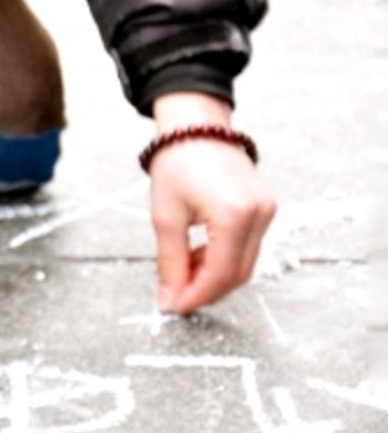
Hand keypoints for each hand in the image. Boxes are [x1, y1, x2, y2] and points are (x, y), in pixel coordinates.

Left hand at [148, 92, 276, 314]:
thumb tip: (169, 297)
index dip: (197, 296)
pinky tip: (198, 255)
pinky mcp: (264, 207)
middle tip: (175, 296)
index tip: (174, 307)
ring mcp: (267, 210)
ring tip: (181, 271)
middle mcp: (260, 214)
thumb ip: (170, 261)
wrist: (194, 125)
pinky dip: (222, 257)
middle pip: (238, 273)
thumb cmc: (177, 161)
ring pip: (244, 262)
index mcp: (236, 215)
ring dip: (214, 274)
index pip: (222, 273)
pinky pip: (247, 245)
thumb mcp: (166, 216)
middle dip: (206, 289)